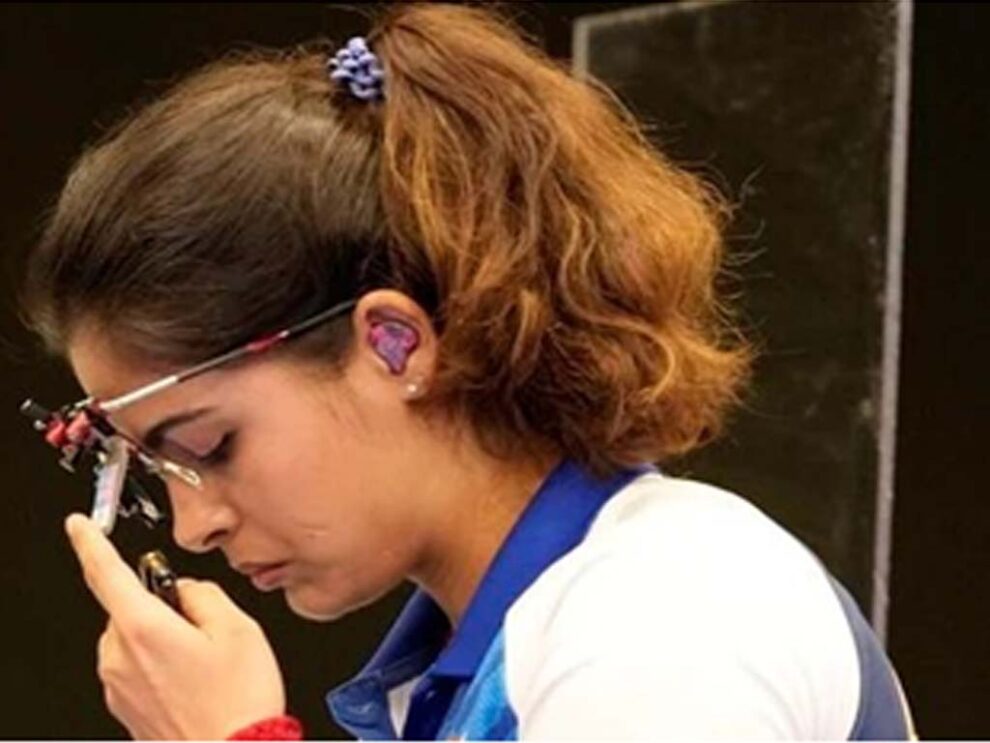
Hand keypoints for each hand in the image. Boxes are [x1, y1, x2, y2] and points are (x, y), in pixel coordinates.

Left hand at [65, 514, 285, 739]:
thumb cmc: (238, 702)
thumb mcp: (239, 629)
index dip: (90, 543)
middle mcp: (121, 658)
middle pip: (130, 608)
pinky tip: (198, 683)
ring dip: (164, 638)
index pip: (105, 573)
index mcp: (144, 629)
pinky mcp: (125, 708)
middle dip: (163, 606)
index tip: (79, 526)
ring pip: (134, 639)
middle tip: (206, 629)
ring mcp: (119, 687)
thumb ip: (206, 594)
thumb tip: (189, 591)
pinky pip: (138, 668)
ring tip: (208, 665)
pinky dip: (163, 665)